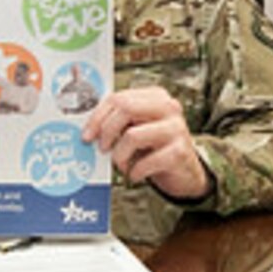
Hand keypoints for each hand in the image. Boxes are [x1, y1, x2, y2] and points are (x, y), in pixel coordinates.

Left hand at [81, 86, 210, 200]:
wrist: (185, 173)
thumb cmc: (155, 148)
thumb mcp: (139, 128)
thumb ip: (119, 122)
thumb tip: (89, 129)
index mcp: (156, 96)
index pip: (119, 97)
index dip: (98, 116)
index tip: (87, 135)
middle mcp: (169, 107)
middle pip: (125, 108)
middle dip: (106, 131)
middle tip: (101, 148)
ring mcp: (176, 129)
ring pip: (132, 136)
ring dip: (119, 155)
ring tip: (121, 164)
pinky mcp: (180, 152)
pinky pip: (146, 162)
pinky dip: (134, 172)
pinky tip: (135, 174)